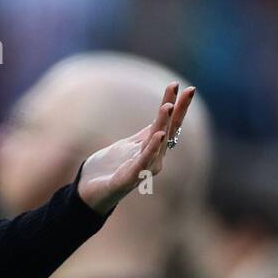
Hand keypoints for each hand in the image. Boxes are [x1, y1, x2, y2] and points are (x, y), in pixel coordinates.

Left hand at [75, 82, 196, 214]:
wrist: (91, 192)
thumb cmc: (111, 168)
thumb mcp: (129, 144)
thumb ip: (145, 134)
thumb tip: (161, 118)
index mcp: (153, 149)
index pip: (169, 124)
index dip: (176, 106)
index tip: (183, 86)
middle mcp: (154, 159)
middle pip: (168, 130)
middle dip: (177, 109)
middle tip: (186, 90)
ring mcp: (144, 169)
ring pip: (156, 142)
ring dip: (163, 124)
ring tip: (167, 107)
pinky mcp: (129, 178)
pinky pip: (143, 161)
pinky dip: (151, 148)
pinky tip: (159, 136)